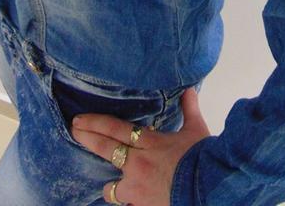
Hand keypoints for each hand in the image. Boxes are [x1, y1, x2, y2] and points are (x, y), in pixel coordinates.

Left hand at [70, 86, 210, 205]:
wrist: (211, 188)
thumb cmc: (203, 158)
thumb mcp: (197, 131)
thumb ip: (190, 110)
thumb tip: (189, 90)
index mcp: (150, 143)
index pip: (116, 129)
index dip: (96, 123)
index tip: (80, 120)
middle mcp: (138, 164)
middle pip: (105, 148)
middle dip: (86, 138)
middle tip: (73, 130)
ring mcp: (137, 188)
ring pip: (111, 188)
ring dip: (111, 186)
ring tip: (110, 186)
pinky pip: (127, 205)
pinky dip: (129, 203)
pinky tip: (131, 201)